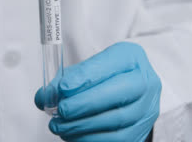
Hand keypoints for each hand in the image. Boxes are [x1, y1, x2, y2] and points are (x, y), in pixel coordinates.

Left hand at [35, 42, 161, 141]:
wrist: (129, 91)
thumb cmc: (104, 76)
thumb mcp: (88, 67)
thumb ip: (66, 78)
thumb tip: (44, 97)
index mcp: (131, 57)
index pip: (110, 63)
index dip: (84, 77)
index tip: (62, 88)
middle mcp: (145, 81)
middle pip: (117, 93)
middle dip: (84, 103)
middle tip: (61, 110)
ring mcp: (147, 108)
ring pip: (116, 120)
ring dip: (83, 125)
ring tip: (59, 126)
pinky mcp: (142, 130)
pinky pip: (118, 140)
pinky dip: (91, 139)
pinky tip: (72, 135)